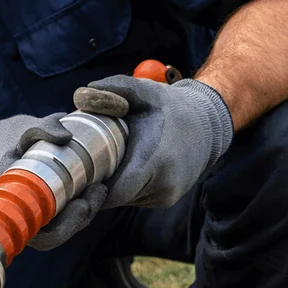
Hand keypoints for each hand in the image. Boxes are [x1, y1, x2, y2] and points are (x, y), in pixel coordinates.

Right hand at [0, 113, 108, 249]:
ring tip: (99, 187)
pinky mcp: (42, 210)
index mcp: (11, 211)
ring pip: (65, 225)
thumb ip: (41, 129)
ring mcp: (33, 217)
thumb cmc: (2, 144)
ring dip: (87, 209)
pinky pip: (64, 215)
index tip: (82, 203)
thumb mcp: (18, 132)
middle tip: (98, 190)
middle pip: (60, 232)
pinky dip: (81, 202)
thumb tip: (66, 137)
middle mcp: (22, 220)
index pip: (46, 236)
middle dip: (83, 215)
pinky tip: (94, 186)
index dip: (68, 225)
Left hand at [73, 76, 233, 208]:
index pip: (112, 193)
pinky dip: (126, 185)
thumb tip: (79, 96)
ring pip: (124, 199)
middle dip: (98, 183)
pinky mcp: (167, 199)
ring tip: (107, 160)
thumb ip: (112, 88)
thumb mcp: (143, 90)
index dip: (90, 187)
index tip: (78, 170)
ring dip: (113, 185)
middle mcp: (162, 186)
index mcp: (153, 161)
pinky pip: (136, 197)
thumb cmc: (171, 106)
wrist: (210, 123)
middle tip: (86, 161)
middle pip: (114, 197)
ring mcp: (166, 196)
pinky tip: (125, 166)